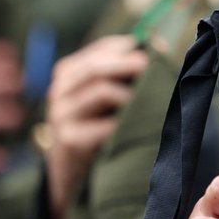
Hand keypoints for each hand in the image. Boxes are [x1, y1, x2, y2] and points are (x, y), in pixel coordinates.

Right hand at [43, 35, 147, 210]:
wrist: (70, 174)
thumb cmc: (96, 127)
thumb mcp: (104, 96)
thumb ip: (125, 71)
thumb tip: (158, 44)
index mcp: (69, 71)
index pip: (101, 50)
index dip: (131, 47)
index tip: (158, 48)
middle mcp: (60, 89)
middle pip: (98, 67)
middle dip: (131, 64)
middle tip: (155, 67)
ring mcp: (61, 114)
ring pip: (102, 91)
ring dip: (133, 94)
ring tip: (154, 99)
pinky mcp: (70, 140)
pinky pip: (105, 124)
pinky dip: (126, 123)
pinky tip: (140, 126)